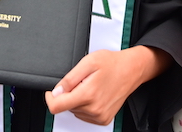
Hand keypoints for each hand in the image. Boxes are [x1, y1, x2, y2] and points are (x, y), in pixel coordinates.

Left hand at [45, 46, 165, 123]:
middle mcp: (94, 109)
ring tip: (90, 86)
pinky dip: (85, 105)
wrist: (131, 70)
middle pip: (67, 107)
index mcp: (88, 94)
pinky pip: (85, 115)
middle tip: (82, 81)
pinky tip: (95, 94)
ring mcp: (100, 116)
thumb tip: (55, 92)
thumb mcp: (87, 62)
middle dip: (69, 94)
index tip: (52, 92)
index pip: (57, 107)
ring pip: (75, 111)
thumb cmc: (112, 63)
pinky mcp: (104, 119)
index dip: (50, 99)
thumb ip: (69, 79)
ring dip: (78, 100)